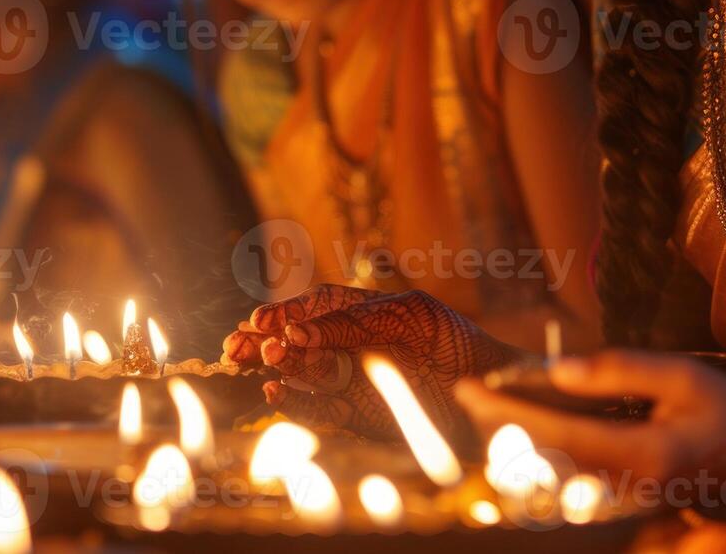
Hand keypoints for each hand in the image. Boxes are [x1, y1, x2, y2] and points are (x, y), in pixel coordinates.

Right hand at [222, 284, 521, 437]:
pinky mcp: (355, 418)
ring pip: (300, 374)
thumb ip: (354, 321)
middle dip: (264, 341)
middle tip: (236, 345)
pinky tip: (276, 394)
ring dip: (275, 368)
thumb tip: (299, 329)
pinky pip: (316, 411)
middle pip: (296, 341)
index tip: (261, 320)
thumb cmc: (453, 341)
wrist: (489, 393)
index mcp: (362, 314)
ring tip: (257, 361)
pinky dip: (294, 404)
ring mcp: (351, 382)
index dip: (284, 313)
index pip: (313, 308)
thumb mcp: (408, 316)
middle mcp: (350, 347)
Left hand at [455, 352, 725, 499]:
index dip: (511, 413)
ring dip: (516, 441)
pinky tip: (522, 429)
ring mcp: (628, 501)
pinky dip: (540, 452)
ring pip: (553, 474)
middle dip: (503, 427)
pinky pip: (571, 479)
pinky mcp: (625, 501)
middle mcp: (631, 487)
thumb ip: (618, 370)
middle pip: (545, 461)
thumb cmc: (724, 407)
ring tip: (488, 405)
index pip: (560, 435)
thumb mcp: (680, 375)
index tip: (473, 390)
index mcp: (646, 455)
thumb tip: (555, 370)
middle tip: (469, 395)